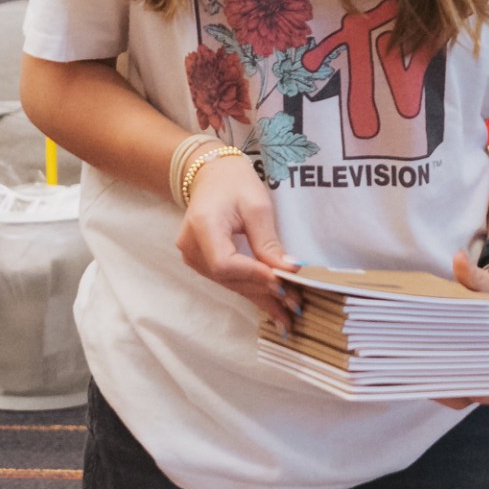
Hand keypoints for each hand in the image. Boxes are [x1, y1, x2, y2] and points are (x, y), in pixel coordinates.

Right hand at [178, 155, 295, 322]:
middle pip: (229, 278)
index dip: (254, 275)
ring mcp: (194, 257)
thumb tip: (289, 271)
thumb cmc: (234, 183)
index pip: (225, 263)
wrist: (210, 175)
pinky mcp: (202, 263)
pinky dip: (252, 291)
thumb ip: (268, 242)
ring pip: (230, 284)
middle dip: (264, 291)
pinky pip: (229, 280)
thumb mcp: (257, 206)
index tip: (283, 282)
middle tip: (296, 304)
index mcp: (202, 226)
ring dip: (261, 297)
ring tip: (289, 314)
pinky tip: (273, 309)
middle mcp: (191, 246)